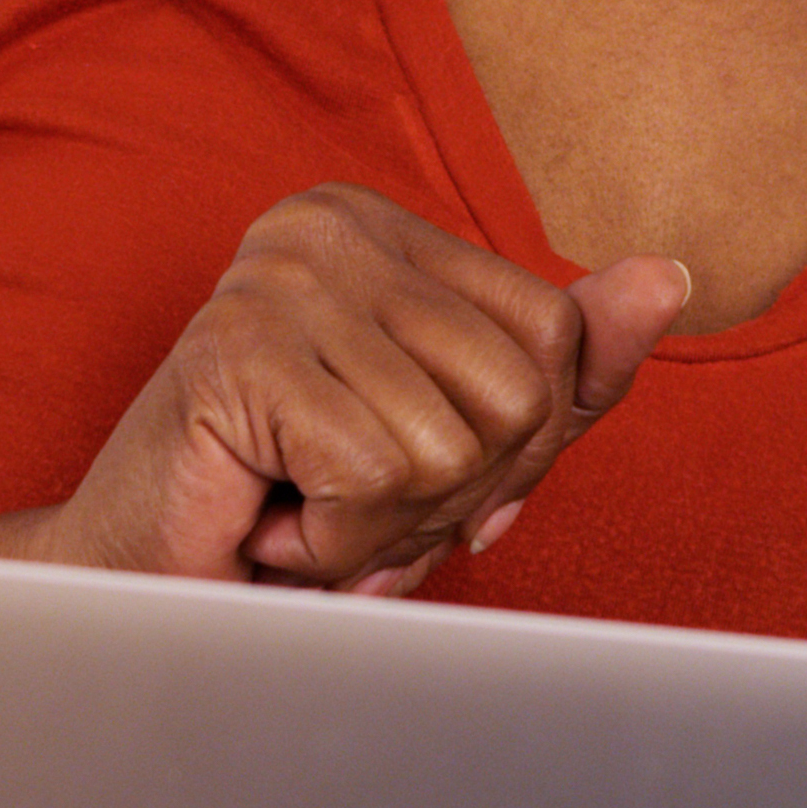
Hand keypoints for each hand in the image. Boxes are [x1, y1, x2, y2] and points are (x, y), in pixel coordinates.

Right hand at [23, 184, 685, 593]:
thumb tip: (672, 277)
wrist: (134, 582)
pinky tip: (271, 524)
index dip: (520, 448)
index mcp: (382, 225)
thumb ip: (563, 368)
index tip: (429, 487)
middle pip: (517, 392)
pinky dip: (336, 542)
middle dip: (453, 498)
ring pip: (449, 446)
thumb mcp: (455, 436)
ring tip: (304, 514)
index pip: (554, 332)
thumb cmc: (292, 509)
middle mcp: (329, 225)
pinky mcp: (236, 349)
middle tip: (353, 511)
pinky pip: (374, 475)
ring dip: (386, 529)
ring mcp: (277, 279)